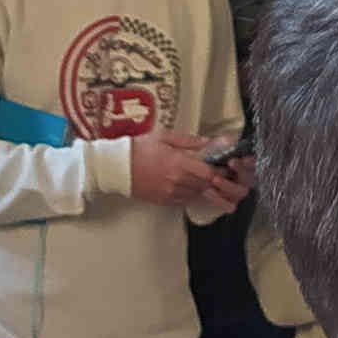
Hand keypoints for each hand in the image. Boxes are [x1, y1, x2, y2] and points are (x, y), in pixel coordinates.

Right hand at [130, 131, 248, 210]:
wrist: (116, 166)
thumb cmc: (138, 148)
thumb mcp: (164, 137)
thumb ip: (189, 141)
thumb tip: (207, 142)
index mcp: (178, 162)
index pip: (209, 173)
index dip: (218, 171)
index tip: (221, 166)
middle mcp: (176, 180)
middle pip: (205, 185)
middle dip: (211, 179)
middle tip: (212, 171)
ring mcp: (169, 192)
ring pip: (195, 194)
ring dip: (200, 187)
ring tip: (196, 177)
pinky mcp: (162, 200)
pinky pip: (183, 200)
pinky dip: (188, 194)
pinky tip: (184, 184)